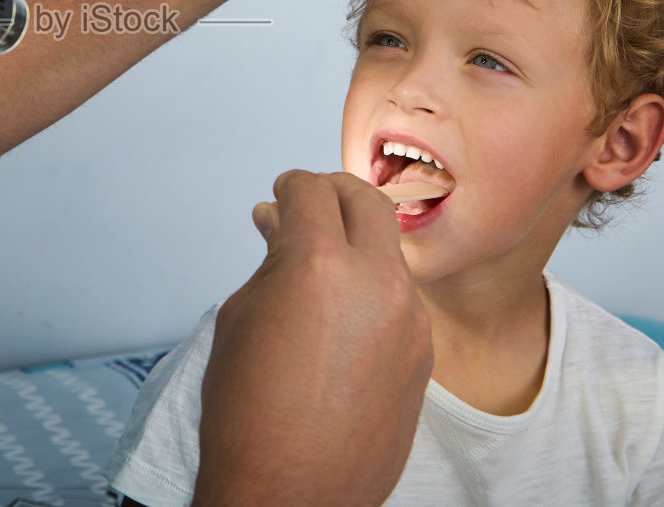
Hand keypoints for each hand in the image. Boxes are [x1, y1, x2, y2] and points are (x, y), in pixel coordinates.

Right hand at [191, 171, 431, 506]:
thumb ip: (269, 261)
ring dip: (357, 244)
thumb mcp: (240, 319)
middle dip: (333, 194)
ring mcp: (408, 319)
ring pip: (388, 250)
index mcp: (318, 264)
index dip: (288, 187)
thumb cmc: (250, 416)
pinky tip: (342, 317)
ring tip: (320, 269)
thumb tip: (279, 227)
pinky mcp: (423, 353)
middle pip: (365, 199)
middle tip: (309, 206)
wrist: (290, 495)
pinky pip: (401, 298)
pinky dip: (373, 289)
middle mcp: (374, 282)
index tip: (281, 195)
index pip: (309, 189)